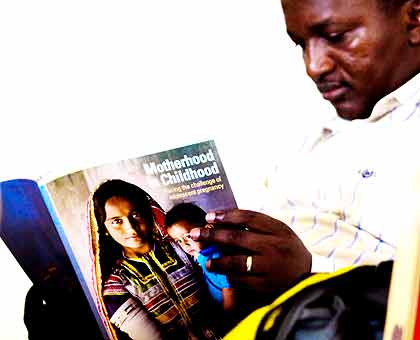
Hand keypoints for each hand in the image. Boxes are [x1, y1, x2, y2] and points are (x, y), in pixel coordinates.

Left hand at [190, 209, 311, 298]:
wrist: (308, 276)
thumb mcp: (280, 231)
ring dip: (217, 260)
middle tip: (195, 234)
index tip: (209, 216)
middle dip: (212, 235)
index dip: (227, 215)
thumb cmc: (288, 250)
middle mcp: (274, 247)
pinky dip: (229, 277)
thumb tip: (225, 220)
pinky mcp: (267, 286)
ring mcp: (270, 267)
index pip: (248, 217)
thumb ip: (258, 225)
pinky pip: (242, 281)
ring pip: (237, 262)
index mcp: (278, 230)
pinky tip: (222, 274)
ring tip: (206, 260)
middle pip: (237, 237)